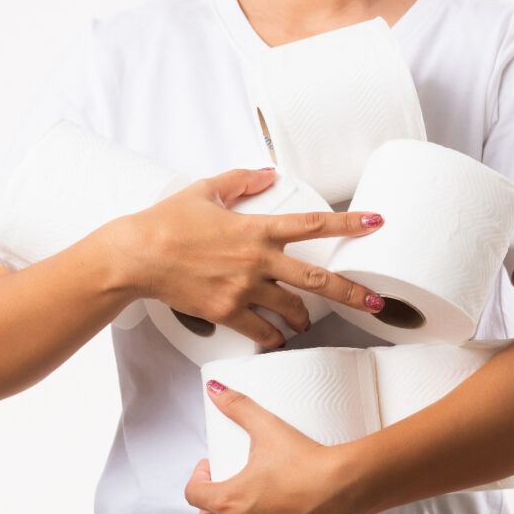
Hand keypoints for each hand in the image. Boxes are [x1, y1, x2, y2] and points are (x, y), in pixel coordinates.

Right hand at [106, 166, 385, 349]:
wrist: (136, 257)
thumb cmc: (165, 223)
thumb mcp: (204, 191)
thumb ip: (240, 181)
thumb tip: (267, 173)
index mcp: (256, 229)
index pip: (313, 224)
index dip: (349, 223)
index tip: (376, 223)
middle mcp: (257, 261)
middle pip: (318, 280)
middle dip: (353, 294)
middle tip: (376, 304)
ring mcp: (244, 290)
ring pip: (292, 311)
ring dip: (305, 319)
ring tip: (307, 323)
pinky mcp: (227, 313)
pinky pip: (262, 332)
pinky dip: (273, 338)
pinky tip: (276, 340)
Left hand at [183, 379, 365, 513]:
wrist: (344, 486)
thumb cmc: (304, 460)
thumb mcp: (266, 427)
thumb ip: (237, 406)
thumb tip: (214, 388)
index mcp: (228, 501)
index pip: (192, 495)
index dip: (197, 479)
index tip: (211, 468)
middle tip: (222, 494)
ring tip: (249, 503)